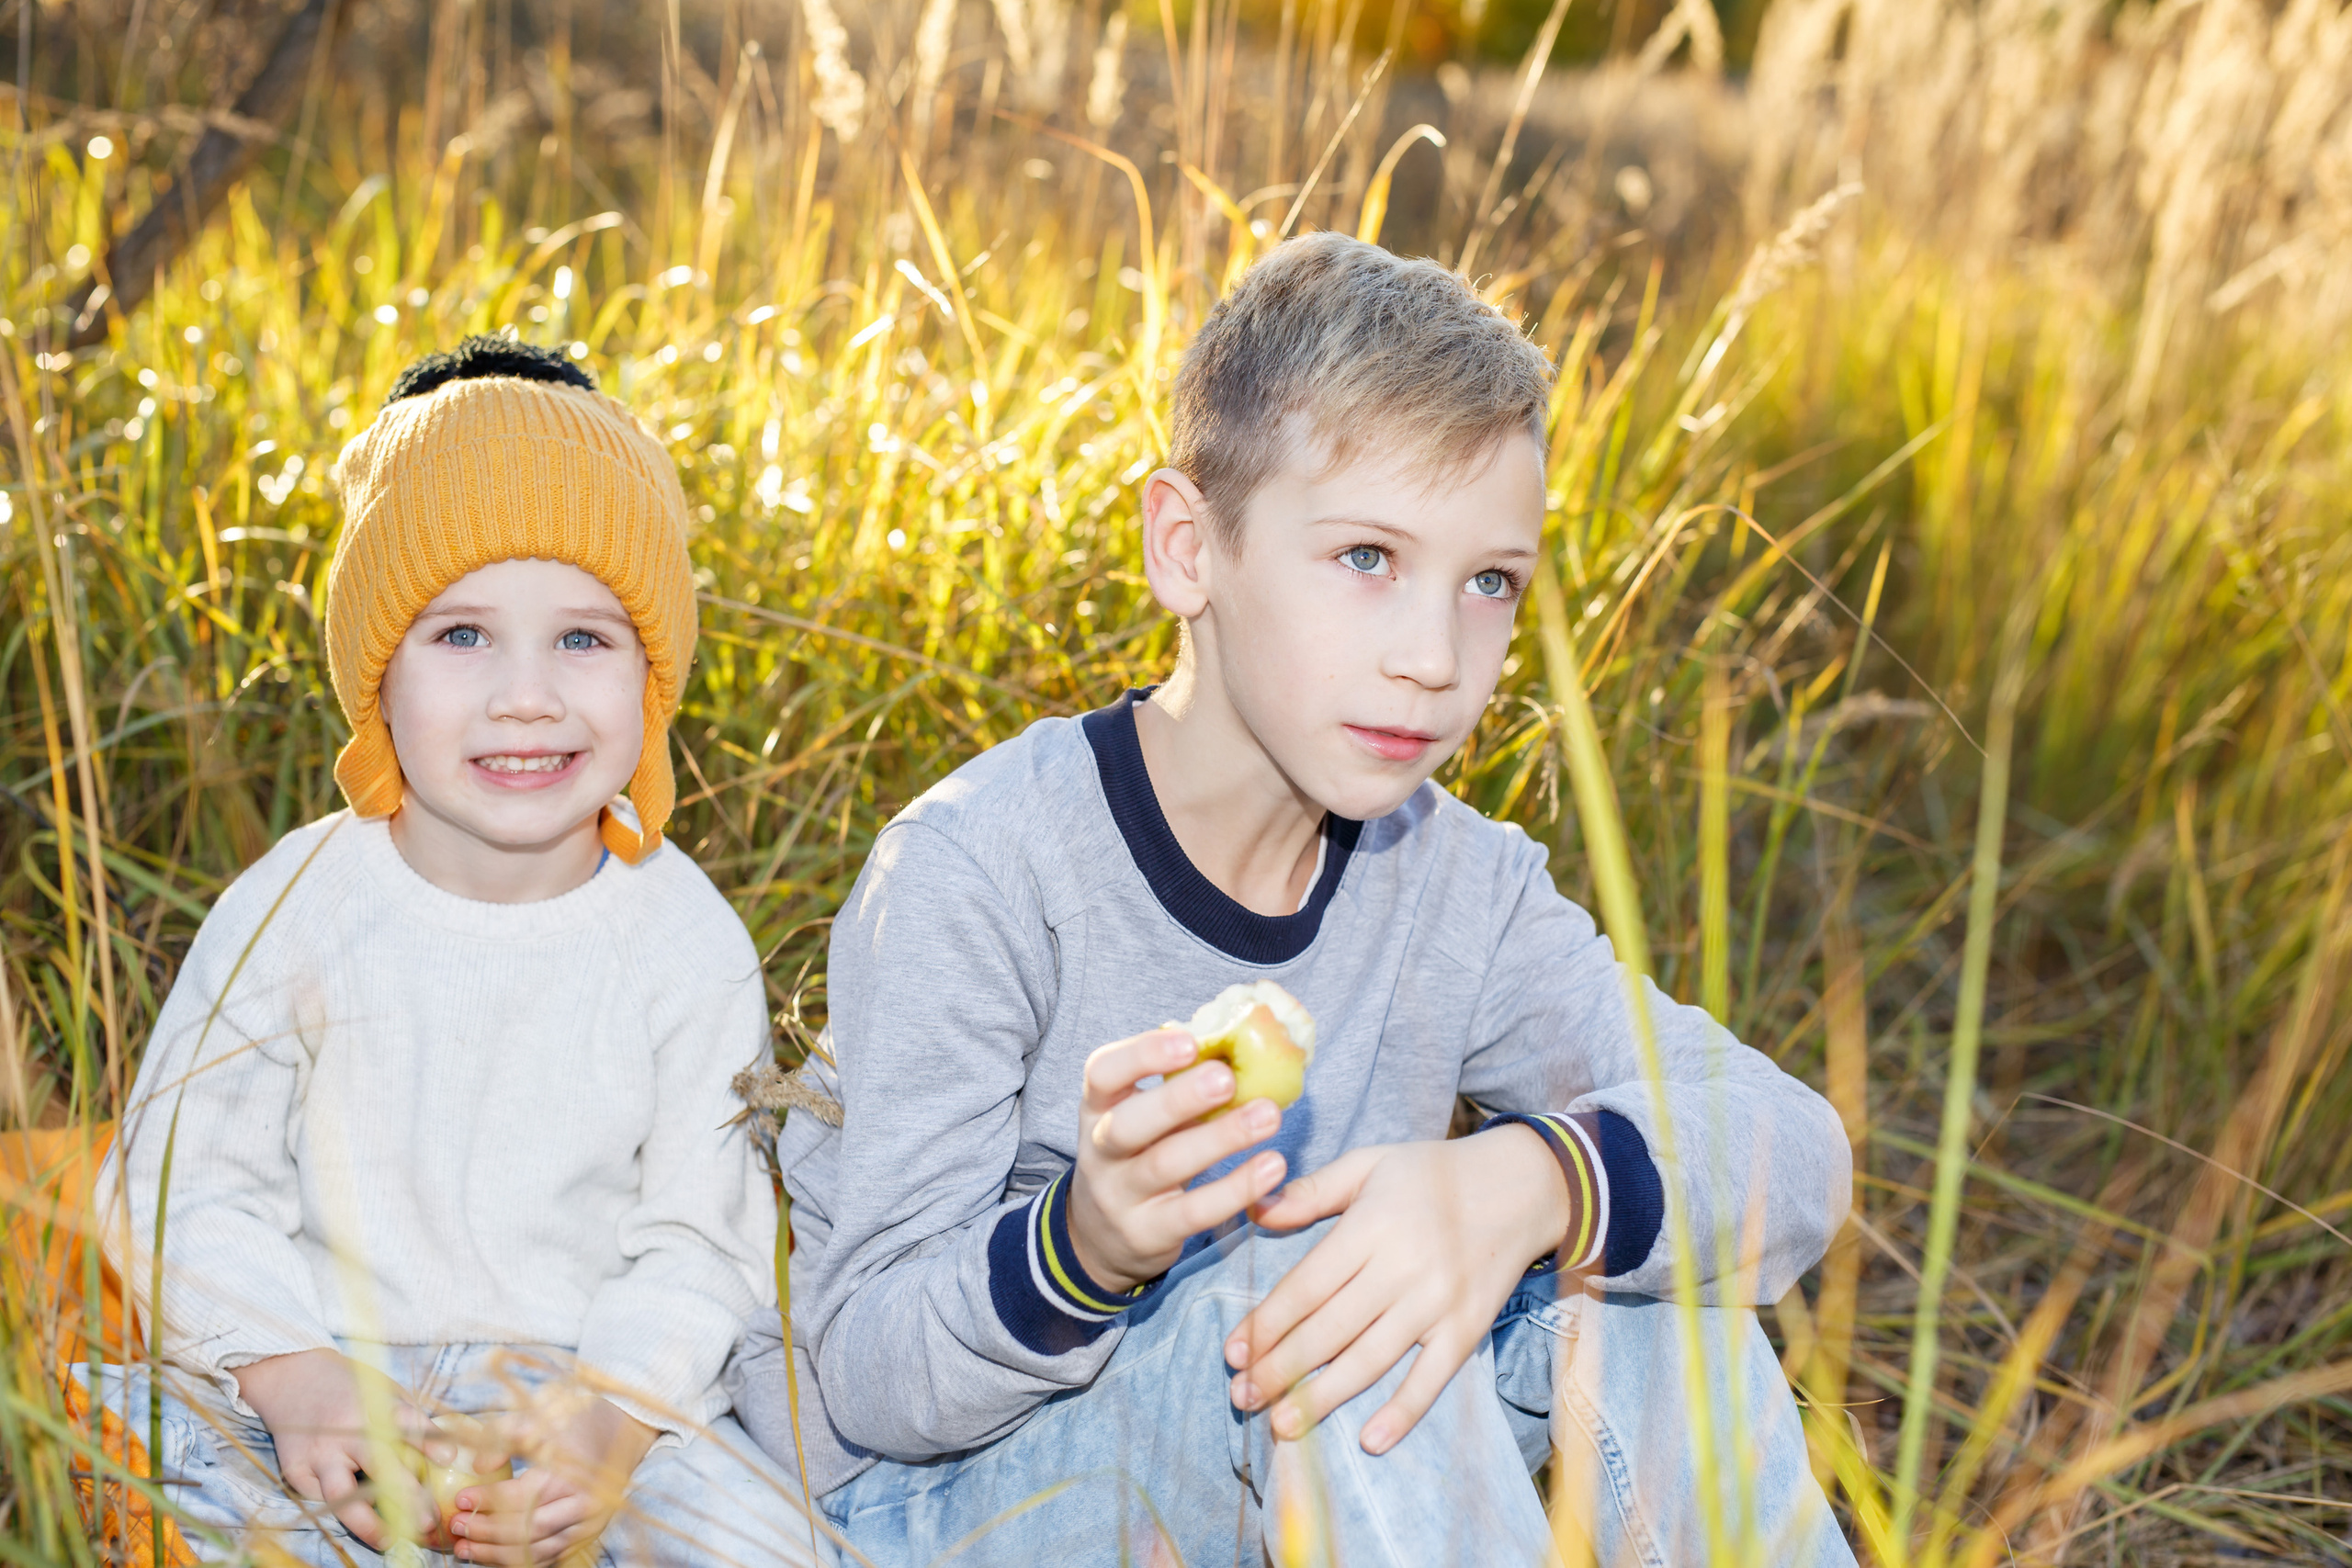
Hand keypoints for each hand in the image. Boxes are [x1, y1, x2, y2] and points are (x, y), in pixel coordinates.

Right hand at [236, 1348, 435, 1550]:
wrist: (292, 1377)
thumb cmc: (351, 1388)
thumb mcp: (383, 1391)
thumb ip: (407, 1419)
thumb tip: (447, 1454)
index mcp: (373, 1404)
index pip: (405, 1421)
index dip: (427, 1439)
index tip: (449, 1457)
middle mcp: (346, 1430)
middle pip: (377, 1465)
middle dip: (406, 1495)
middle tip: (429, 1520)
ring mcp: (319, 1453)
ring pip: (342, 1494)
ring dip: (367, 1522)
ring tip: (389, 1540)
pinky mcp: (296, 1469)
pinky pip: (321, 1498)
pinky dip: (342, 1510)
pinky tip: (361, 1523)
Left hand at [446, 1395, 656, 1564]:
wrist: (623, 1431)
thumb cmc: (576, 1422)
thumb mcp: (540, 1417)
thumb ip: (505, 1436)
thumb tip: (477, 1467)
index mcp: (573, 1475)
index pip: (522, 1497)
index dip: (488, 1501)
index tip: (460, 1500)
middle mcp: (584, 1505)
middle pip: (528, 1531)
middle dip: (486, 1532)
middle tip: (457, 1527)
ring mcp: (589, 1525)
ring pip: (537, 1552)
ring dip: (496, 1555)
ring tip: (465, 1548)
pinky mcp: (588, 1537)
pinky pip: (550, 1560)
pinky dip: (519, 1563)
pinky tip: (492, 1557)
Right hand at [1067, 1027, 1292, 1293]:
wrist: (1101, 1236)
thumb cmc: (1139, 1153)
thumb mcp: (1141, 1114)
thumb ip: (1178, 1082)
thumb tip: (1242, 1037)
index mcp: (1099, 1107)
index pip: (1103, 1073)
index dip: (1142, 1055)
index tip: (1190, 1042)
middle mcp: (1100, 1151)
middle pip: (1128, 1124)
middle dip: (1178, 1099)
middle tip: (1227, 1078)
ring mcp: (1120, 1196)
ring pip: (1165, 1165)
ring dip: (1220, 1138)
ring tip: (1269, 1116)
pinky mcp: (1148, 1234)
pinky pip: (1194, 1212)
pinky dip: (1235, 1189)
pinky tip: (1272, 1167)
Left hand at [1226, 1125, 1573, 1454]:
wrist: (1520, 1186)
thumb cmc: (1431, 1174)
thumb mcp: (1369, 1164)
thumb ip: (1312, 1191)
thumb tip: (1256, 1211)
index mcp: (1371, 1226)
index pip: (1306, 1287)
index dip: (1267, 1324)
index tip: (1233, 1352)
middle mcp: (1402, 1269)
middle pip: (1329, 1331)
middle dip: (1280, 1369)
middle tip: (1241, 1398)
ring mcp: (1437, 1304)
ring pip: (1369, 1361)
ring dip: (1321, 1398)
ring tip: (1282, 1426)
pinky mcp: (1467, 1329)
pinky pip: (1431, 1379)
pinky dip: (1402, 1413)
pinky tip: (1369, 1441)